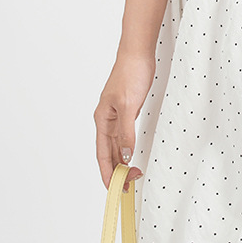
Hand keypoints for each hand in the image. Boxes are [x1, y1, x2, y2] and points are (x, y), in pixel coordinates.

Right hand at [94, 48, 155, 191]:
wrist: (139, 53)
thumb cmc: (131, 73)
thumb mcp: (128, 105)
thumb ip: (125, 132)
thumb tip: (125, 155)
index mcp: (102, 120)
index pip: (102, 154)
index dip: (107, 173)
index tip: (114, 189)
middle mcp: (106, 120)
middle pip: (108, 153)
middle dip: (116, 172)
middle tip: (128, 188)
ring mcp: (116, 116)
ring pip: (116, 147)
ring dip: (122, 162)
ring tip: (131, 177)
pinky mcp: (127, 111)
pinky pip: (124, 137)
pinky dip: (127, 149)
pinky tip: (132, 155)